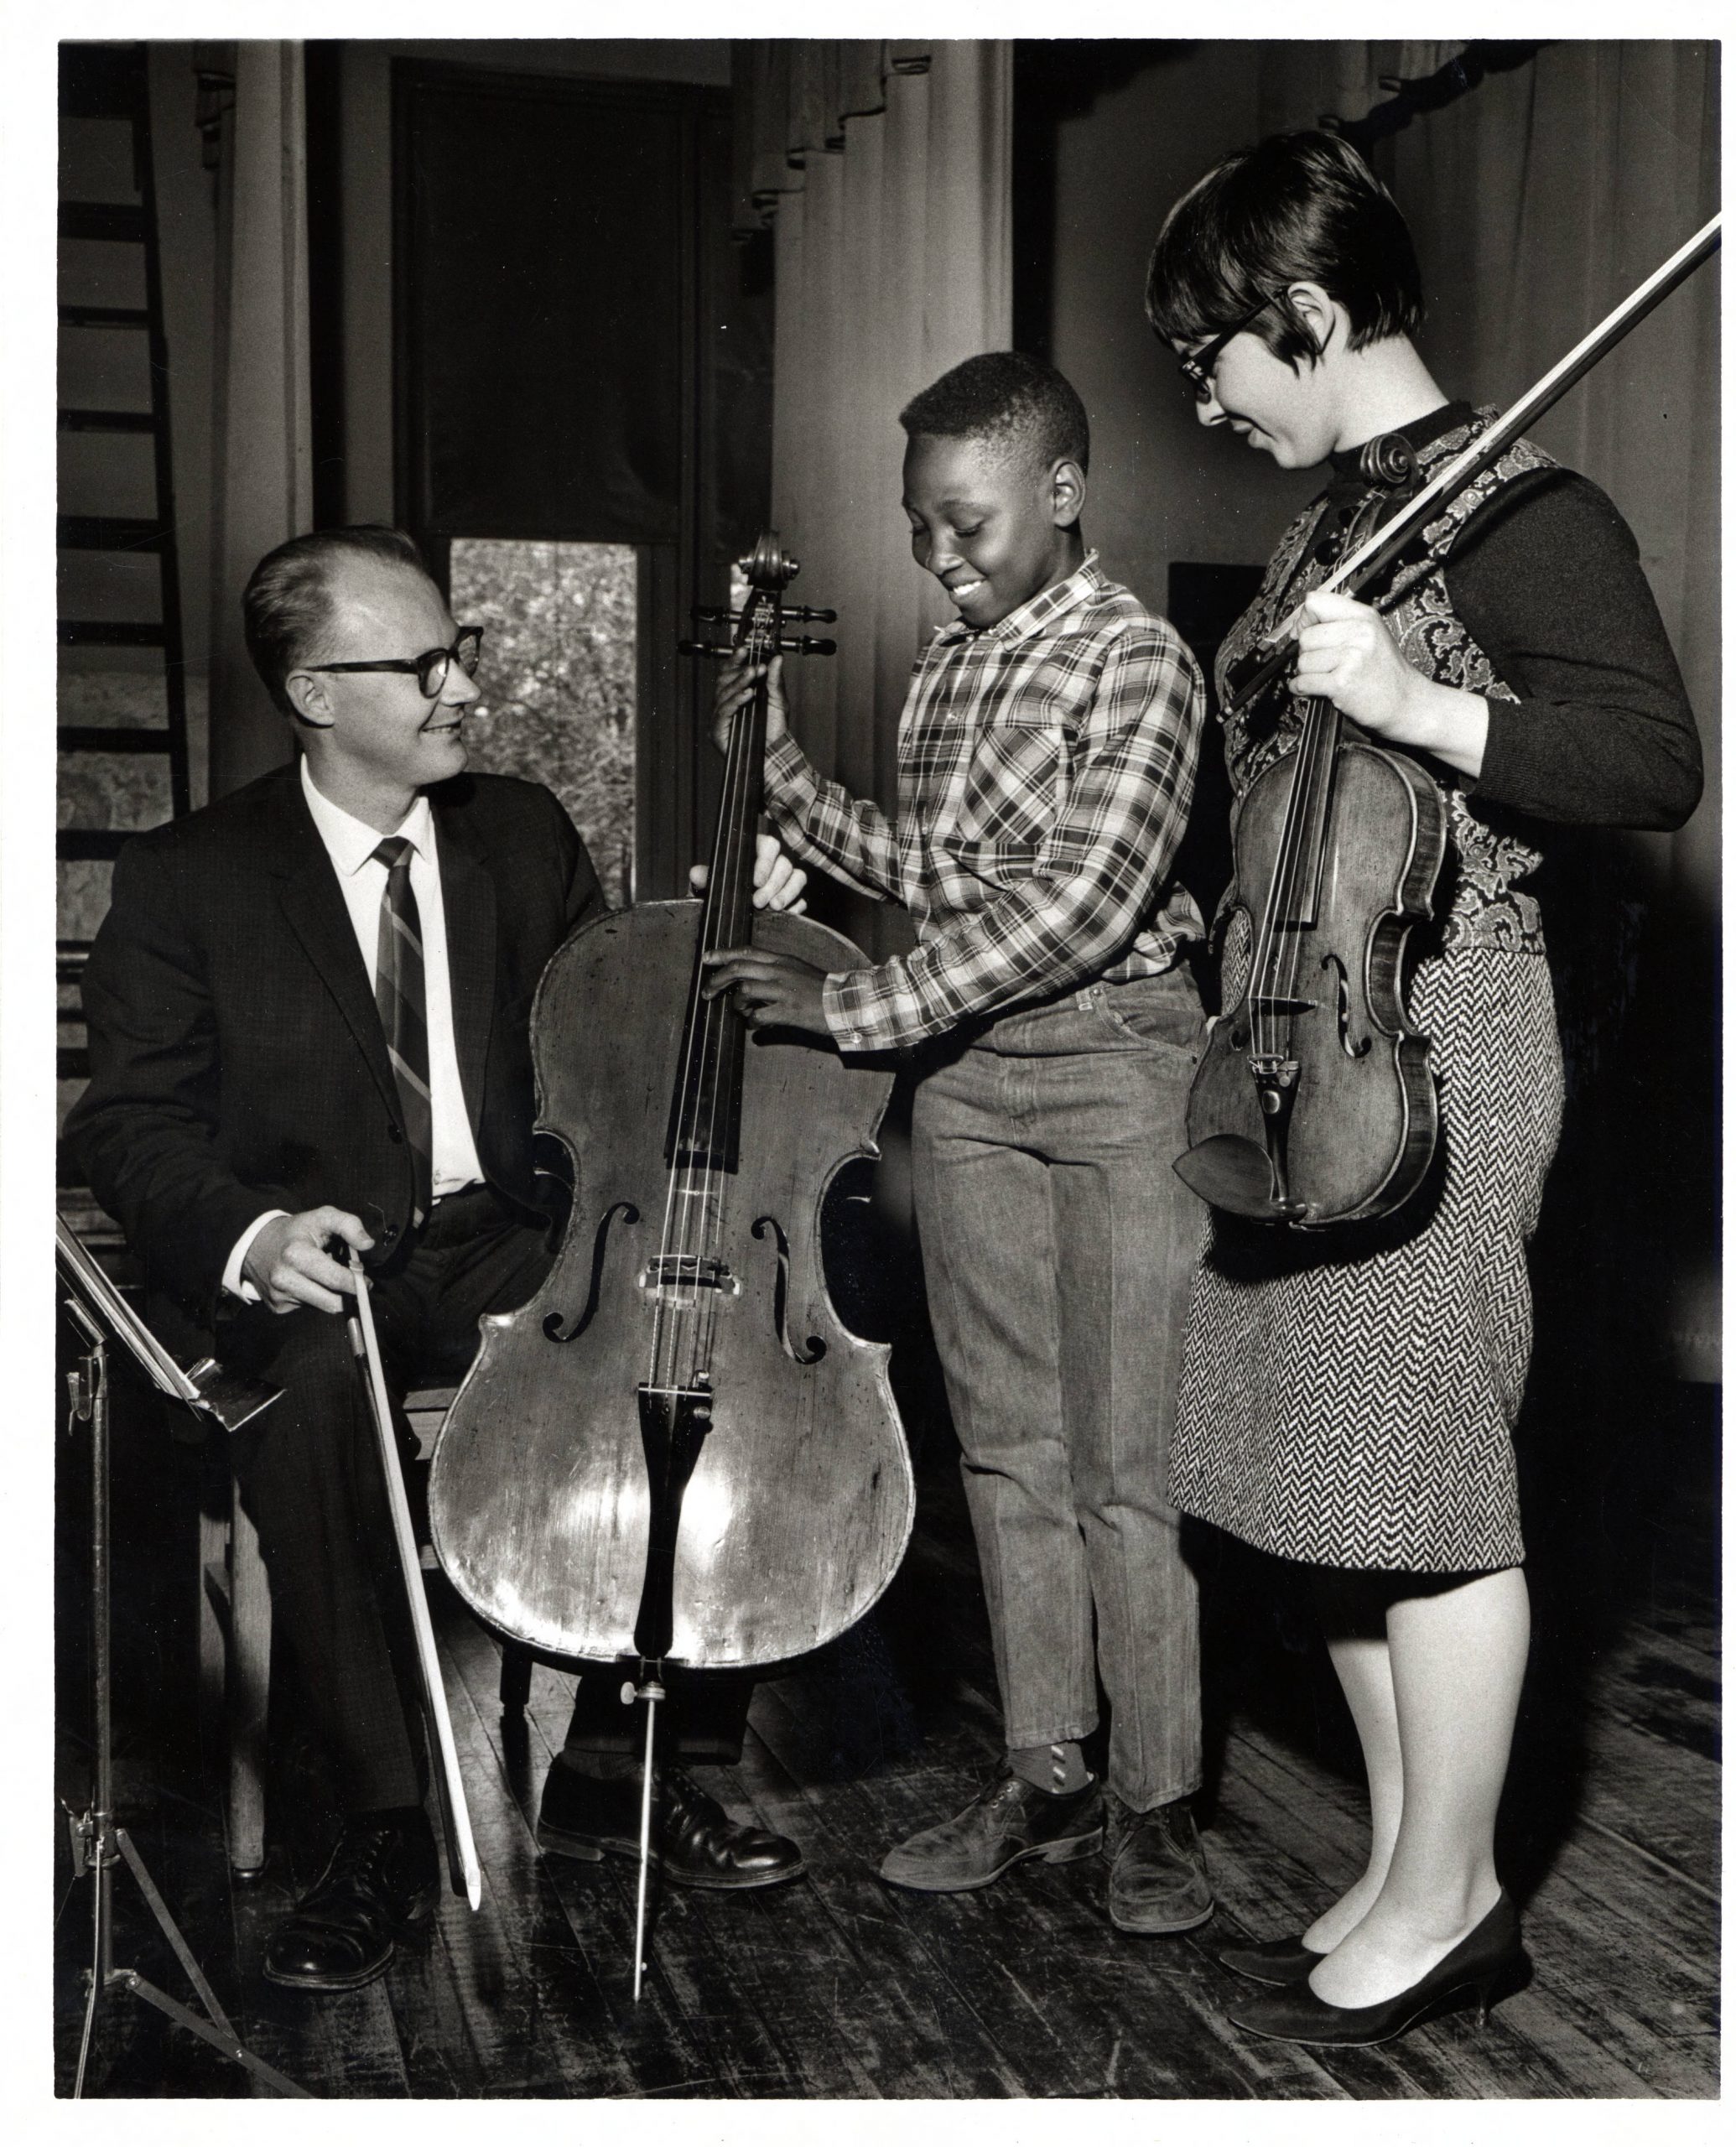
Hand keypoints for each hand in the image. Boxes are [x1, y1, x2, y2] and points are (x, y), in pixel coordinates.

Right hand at [242, 1205, 373, 1314]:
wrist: (257, 1244)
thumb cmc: (297, 1231)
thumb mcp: (322, 1217)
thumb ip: (349, 1225)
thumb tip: (368, 1244)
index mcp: (296, 1255)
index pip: (336, 1280)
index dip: (357, 1283)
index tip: (366, 1282)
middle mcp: (284, 1279)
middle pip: (332, 1303)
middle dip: (348, 1296)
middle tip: (354, 1285)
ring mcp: (279, 1296)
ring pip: (322, 1307)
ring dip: (332, 1296)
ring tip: (326, 1277)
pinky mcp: (278, 1307)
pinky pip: (308, 1308)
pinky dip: (315, 1298)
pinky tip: (309, 1283)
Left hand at [687, 833, 807, 913]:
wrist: (729, 907)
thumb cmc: (724, 886)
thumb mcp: (713, 881)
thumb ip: (706, 876)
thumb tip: (695, 873)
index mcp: (758, 850)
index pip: (769, 846)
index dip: (765, 862)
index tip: (756, 881)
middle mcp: (776, 862)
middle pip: (785, 865)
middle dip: (773, 884)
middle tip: (759, 901)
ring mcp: (788, 880)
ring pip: (798, 878)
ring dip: (788, 893)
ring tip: (774, 908)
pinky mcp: (795, 897)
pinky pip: (802, 899)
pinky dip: (796, 906)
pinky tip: (787, 914)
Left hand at [700, 948, 831, 1034]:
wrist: (845, 1002)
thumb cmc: (821, 989)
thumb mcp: (797, 970)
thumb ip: (775, 970)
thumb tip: (751, 978)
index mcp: (782, 960)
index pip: (746, 951)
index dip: (722, 954)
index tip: (706, 959)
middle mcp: (780, 971)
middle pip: (738, 968)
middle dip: (717, 980)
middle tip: (707, 991)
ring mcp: (783, 991)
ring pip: (745, 990)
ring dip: (737, 1004)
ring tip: (742, 1011)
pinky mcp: (787, 1011)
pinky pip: (758, 1016)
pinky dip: (752, 1022)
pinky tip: (757, 1025)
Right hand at [711, 648, 787, 754]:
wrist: (775, 753)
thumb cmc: (773, 729)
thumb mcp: (778, 700)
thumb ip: (775, 679)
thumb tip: (777, 658)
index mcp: (735, 693)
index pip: (729, 672)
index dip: (734, 659)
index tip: (744, 649)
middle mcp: (725, 703)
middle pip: (724, 680)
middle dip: (739, 670)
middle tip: (755, 667)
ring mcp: (719, 717)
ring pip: (723, 693)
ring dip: (739, 681)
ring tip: (753, 675)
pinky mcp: (717, 730)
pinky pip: (724, 711)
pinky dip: (736, 700)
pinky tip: (748, 694)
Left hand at [1295, 591, 1487, 777]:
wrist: (1406, 702)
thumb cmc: (1384, 671)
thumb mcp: (1370, 634)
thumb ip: (1338, 623)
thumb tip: (1297, 626)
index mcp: (1364, 617)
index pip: (1316, 602)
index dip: (1304, 618)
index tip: (1305, 631)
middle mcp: (1359, 633)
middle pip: (1306, 636)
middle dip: (1307, 652)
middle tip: (1324, 663)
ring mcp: (1351, 658)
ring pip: (1303, 661)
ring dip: (1307, 673)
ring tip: (1328, 677)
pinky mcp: (1342, 683)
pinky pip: (1304, 682)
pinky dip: (1301, 688)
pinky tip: (1313, 689)